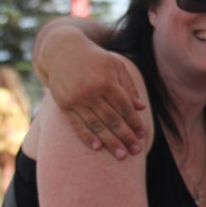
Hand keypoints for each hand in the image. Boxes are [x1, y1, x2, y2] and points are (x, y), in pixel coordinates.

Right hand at [42, 34, 145, 158]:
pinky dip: (87, 137)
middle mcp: (91, 92)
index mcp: (107, 81)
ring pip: (96, 125)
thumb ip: (128, 86)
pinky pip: (77, 124)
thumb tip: (141, 108)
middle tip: (136, 151)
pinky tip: (97, 147)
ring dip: (110, 142)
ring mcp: (76, 100)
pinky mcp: (64, 105)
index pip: (124, 107)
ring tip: (121, 155)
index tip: (142, 134)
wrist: (62, 51)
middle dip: (125, 136)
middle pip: (112, 119)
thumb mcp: (116, 66)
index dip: (134, 122)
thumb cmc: (95, 59)